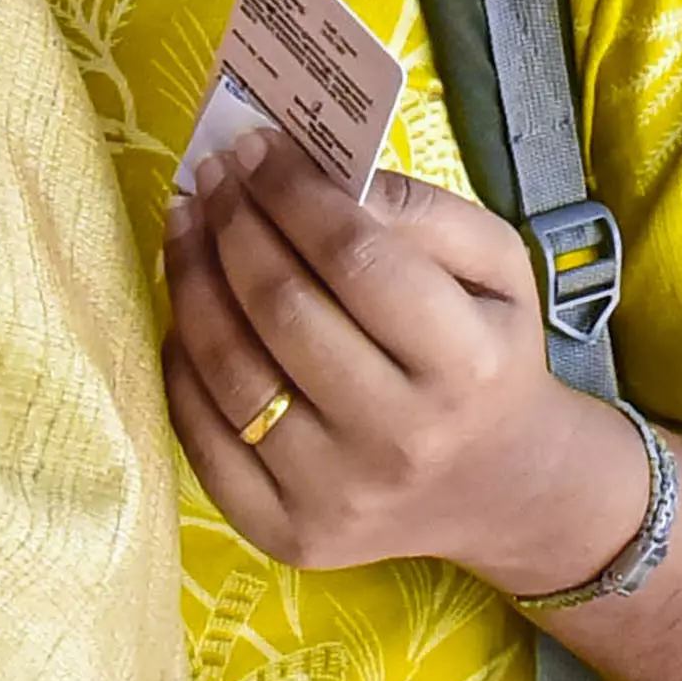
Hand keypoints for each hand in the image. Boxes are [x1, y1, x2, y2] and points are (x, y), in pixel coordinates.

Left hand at [161, 132, 649, 594]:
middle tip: (213, 177)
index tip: (257, 148)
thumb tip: (314, 171)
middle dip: (233, 225)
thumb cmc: (490, 357)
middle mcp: (400, 439)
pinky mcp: (284, 532)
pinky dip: (181, 360)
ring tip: (186, 225)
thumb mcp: (496, 268)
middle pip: (282, 309)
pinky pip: (200, 434)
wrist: (501, 486)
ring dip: (191, 280)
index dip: (292, 193)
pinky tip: (189, 310)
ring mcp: (335, 494)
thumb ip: (419, 209)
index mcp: (465, 366)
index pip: (355, 260)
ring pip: (229, 369)